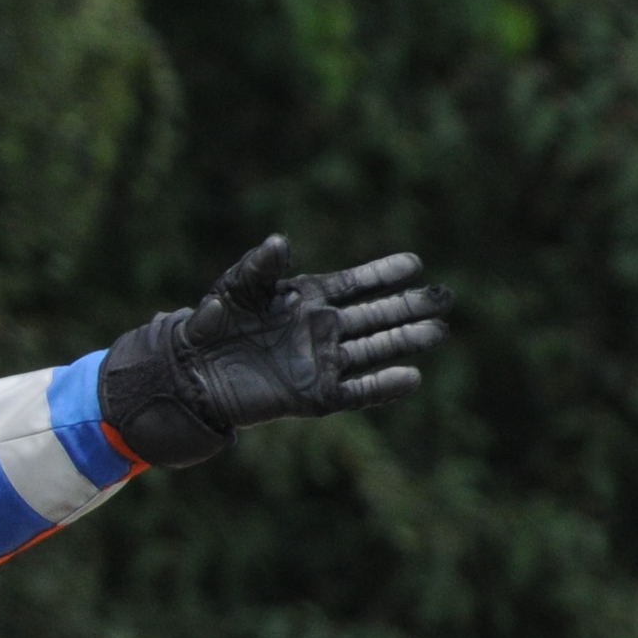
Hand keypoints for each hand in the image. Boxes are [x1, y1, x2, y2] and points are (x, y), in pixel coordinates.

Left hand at [99, 235, 456, 468]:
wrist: (192, 373)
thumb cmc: (212, 324)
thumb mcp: (235, 288)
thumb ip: (261, 266)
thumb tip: (282, 241)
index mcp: (308, 299)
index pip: (357, 284)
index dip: (384, 273)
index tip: (415, 264)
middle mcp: (322, 329)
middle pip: (377, 316)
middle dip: (410, 306)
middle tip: (445, 296)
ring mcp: (322, 362)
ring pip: (375, 350)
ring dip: (407, 341)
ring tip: (439, 331)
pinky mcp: (315, 395)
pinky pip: (357, 391)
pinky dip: (383, 386)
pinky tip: (412, 377)